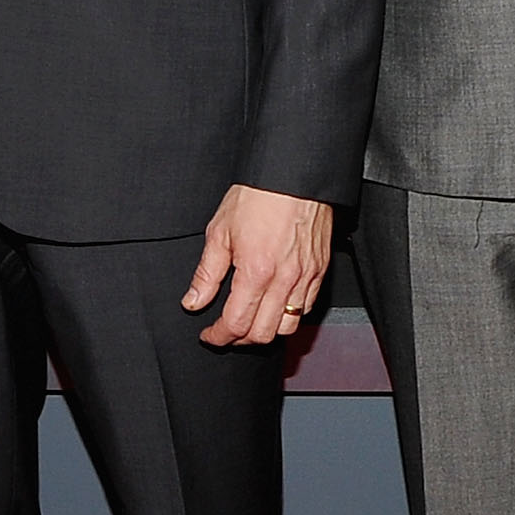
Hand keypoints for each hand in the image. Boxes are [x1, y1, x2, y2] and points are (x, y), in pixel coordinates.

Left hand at [183, 184, 331, 345]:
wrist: (293, 175)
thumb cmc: (258, 196)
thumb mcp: (220, 231)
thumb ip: (207, 274)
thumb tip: (193, 301)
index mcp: (256, 272)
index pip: (236, 323)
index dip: (218, 336)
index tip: (209, 335)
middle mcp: (284, 280)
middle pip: (263, 334)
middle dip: (240, 339)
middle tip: (226, 331)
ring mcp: (306, 277)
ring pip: (288, 327)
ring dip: (266, 331)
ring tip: (251, 321)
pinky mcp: (320, 271)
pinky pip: (307, 307)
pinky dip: (289, 314)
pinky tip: (275, 305)